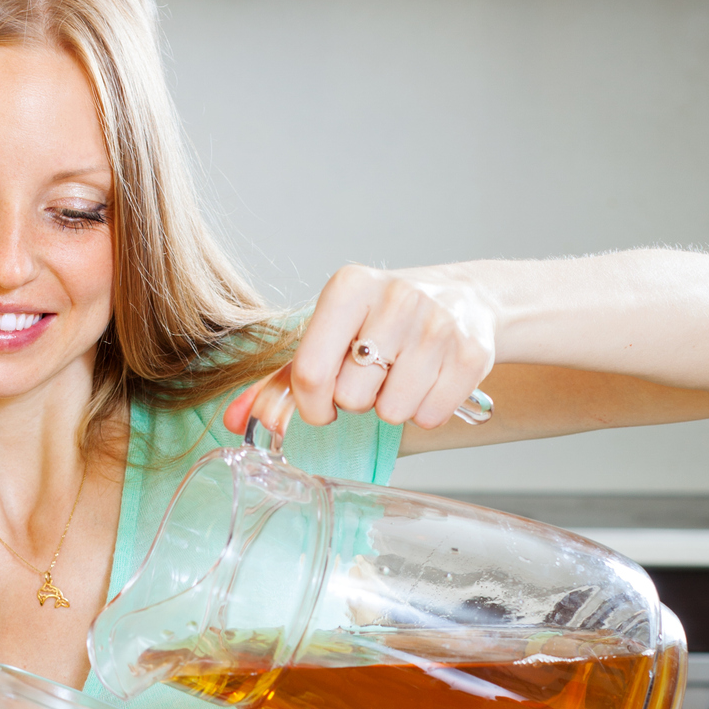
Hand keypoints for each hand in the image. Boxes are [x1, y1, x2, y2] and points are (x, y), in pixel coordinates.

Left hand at [222, 265, 496, 437]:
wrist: (465, 300)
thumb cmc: (381, 323)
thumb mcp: (330, 336)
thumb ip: (280, 381)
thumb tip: (235, 421)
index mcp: (348, 287)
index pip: (311, 373)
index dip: (311, 407)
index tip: (322, 407)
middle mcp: (394, 297)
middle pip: (351, 397)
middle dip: (358, 400)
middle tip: (375, 375)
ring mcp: (438, 324)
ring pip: (392, 412)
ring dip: (393, 408)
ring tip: (404, 376)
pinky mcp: (472, 353)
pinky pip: (431, 416)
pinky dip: (428, 412)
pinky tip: (431, 382)